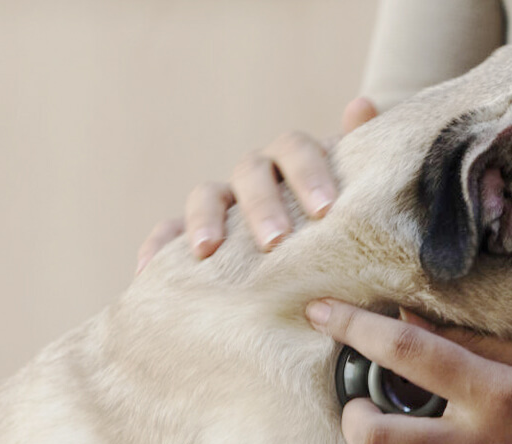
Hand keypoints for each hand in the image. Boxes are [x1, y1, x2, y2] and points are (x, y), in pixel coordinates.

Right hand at [135, 97, 380, 272]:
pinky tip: (149, 271)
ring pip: (206, 195)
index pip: (295, 150)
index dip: (309, 174)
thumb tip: (361, 104)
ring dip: (204, 220)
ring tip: (206, 252)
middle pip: (251, 173)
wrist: (316, 253)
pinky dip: (158, 246)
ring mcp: (223, 201)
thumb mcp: (356, 191)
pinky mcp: (194, 232)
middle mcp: (256, 174)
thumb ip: (363, 156)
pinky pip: (168, 231)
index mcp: (295, 161)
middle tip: (275, 241)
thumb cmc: (340, 221)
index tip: (326, 210)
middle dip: (261, 205)